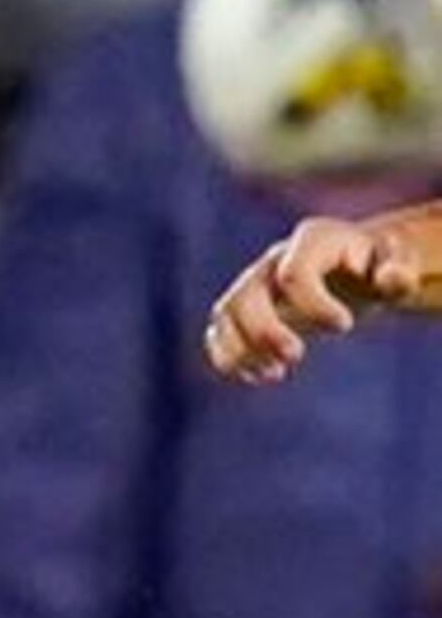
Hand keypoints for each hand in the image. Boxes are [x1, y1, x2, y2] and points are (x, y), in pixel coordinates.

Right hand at [203, 204, 435, 382]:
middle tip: (295, 357)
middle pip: (246, 295)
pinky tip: (262, 375)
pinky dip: (230, 358)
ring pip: (225, 315)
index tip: (345, 326)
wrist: (354, 267)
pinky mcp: (245, 311)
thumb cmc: (378, 265)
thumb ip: (398, 271)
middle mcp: (274, 261)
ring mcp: (255, 285)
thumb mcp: (397, 263)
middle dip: (264, 331)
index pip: (293, 273)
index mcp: (311, 242)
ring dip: (242, 349)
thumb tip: (392, 280)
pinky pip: (219, 333)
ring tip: (275, 373)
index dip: (314, 305)